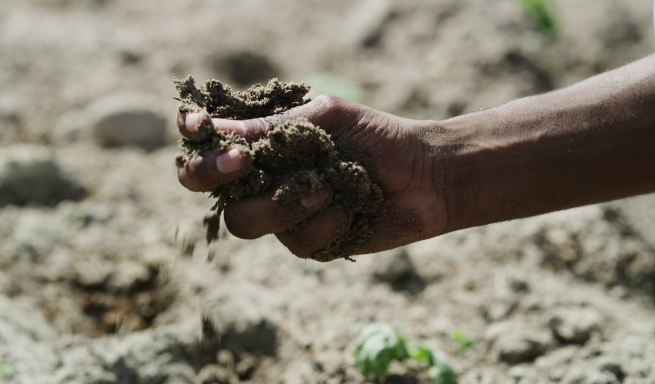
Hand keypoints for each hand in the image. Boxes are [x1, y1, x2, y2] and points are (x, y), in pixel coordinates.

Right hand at [177, 95, 449, 257]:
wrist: (426, 176)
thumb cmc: (378, 137)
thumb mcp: (327, 119)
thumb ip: (275, 128)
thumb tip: (218, 129)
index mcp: (264, 145)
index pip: (208, 145)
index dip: (194, 139)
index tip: (200, 126)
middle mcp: (264, 181)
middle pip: (206, 188)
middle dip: (213, 175)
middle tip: (242, 162)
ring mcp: (282, 215)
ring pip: (245, 222)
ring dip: (283, 203)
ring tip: (325, 186)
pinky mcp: (308, 244)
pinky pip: (295, 240)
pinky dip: (326, 220)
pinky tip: (353, 205)